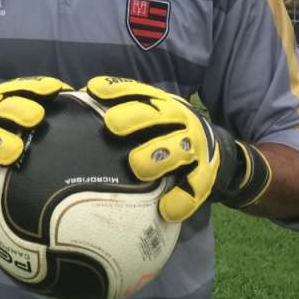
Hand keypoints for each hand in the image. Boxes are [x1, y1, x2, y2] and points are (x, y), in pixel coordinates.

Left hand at [85, 76, 271, 221]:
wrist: (218, 153)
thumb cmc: (169, 132)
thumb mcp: (154, 114)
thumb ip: (125, 108)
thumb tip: (80, 100)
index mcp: (163, 104)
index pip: (139, 91)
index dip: (118, 89)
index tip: (94, 90)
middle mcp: (181, 121)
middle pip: (158, 115)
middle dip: (135, 117)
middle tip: (112, 124)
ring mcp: (194, 147)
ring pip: (177, 150)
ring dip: (157, 157)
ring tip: (138, 166)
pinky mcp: (206, 175)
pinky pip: (195, 188)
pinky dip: (181, 199)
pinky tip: (166, 209)